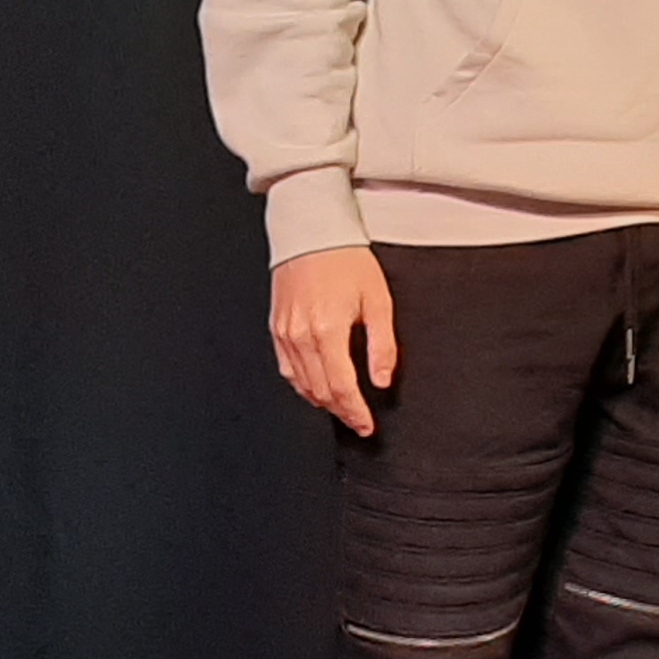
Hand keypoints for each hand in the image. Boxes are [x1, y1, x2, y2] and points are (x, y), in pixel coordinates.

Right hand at [270, 246, 396, 436]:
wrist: (311, 233)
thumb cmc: (347, 260)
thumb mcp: (378, 300)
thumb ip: (382, 345)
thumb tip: (382, 380)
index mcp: (328, 331)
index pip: (342, 387)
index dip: (355, 412)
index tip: (366, 425)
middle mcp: (301, 335)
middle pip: (320, 391)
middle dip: (341, 411)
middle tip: (358, 421)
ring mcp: (285, 332)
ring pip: (301, 384)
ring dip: (322, 401)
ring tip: (342, 408)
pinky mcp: (276, 327)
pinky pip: (287, 368)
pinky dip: (303, 385)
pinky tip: (317, 388)